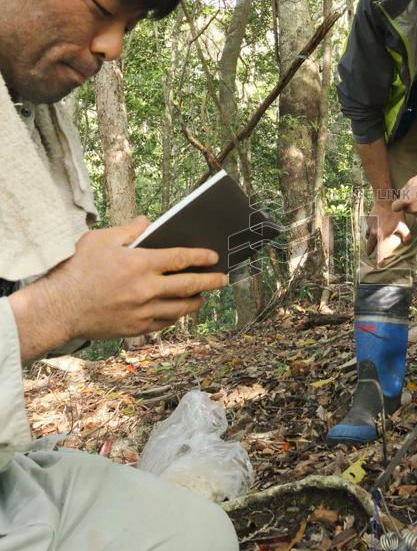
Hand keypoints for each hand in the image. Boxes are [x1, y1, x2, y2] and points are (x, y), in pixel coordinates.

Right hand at [11, 217, 228, 354]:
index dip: (201, 257)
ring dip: (195, 302)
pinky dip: (175, 316)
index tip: (214, 257)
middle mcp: (146, 289)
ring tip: (202, 296)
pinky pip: (164, 323)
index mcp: (140, 264)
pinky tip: (178, 311)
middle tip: (223, 279)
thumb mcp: (100, 240)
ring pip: (180, 309)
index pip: (181, 258)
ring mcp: (142, 311)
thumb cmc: (77, 270)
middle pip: (189, 285)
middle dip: (210, 282)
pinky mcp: (136, 328)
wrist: (59, 308)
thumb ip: (128, 230)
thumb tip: (147, 222)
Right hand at [365, 200, 410, 266]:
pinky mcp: (369, 220)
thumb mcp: (404, 226)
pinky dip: (370, 230)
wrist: (385, 201)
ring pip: (368, 236)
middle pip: (370, 246)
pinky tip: (373, 228)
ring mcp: (370, 227)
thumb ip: (406, 236)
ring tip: (370, 240)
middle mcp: (374, 233)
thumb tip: (407, 243)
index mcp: (382, 237)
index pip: (379, 252)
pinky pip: (368, 228)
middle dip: (370, 251)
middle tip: (369, 254)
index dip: (379, 260)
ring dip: (369, 240)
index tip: (379, 266)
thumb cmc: (395, 215)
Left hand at [391, 163, 416, 222]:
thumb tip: (401, 200)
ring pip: (415, 214)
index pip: (395, 207)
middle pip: (406, 210)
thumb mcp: (410, 183)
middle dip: (409, 204)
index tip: (401, 202)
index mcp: (406, 200)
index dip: (398, 204)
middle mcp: (414, 209)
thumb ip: (404, 194)